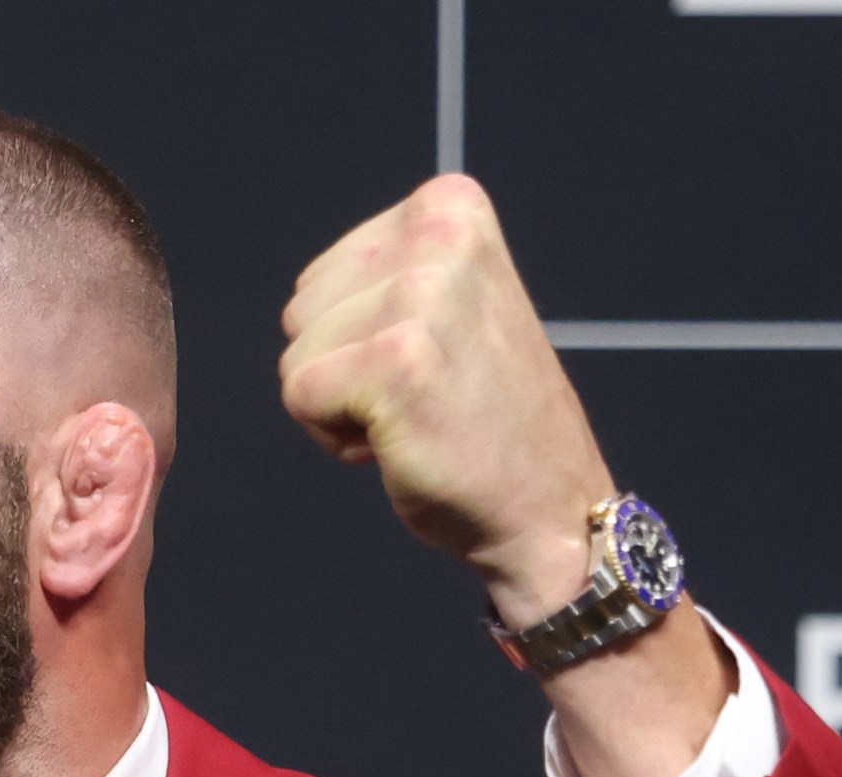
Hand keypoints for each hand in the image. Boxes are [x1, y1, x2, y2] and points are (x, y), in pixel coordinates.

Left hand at [279, 173, 613, 627]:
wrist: (545, 503)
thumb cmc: (486, 416)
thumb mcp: (450, 303)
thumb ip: (386, 276)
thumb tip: (305, 293)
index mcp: (450, 207)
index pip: (324, 275)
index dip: (356, 335)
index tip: (426, 360)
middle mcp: (440, 235)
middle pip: (303, 308)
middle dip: (343, 364)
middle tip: (423, 393)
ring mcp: (421, 295)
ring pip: (297, 353)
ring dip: (341, 403)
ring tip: (416, 414)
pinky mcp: (396, 360)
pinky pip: (299, 395)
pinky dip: (335, 436)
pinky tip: (402, 439)